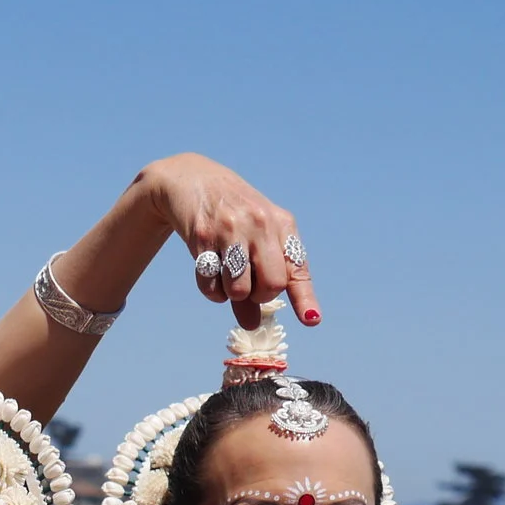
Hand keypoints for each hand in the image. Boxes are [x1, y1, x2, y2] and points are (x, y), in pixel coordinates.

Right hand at [138, 152, 319, 327]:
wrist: (192, 181)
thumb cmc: (231, 216)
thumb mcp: (253, 240)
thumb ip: (257, 280)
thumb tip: (253, 324)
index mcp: (281, 224)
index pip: (297, 268)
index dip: (304, 298)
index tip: (312, 320)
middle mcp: (261, 224)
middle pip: (272, 286)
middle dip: (259, 296)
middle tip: (249, 286)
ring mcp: (232, 230)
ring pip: (240, 290)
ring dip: (232, 293)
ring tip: (226, 275)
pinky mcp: (203, 238)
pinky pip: (211, 286)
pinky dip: (211, 291)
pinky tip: (210, 272)